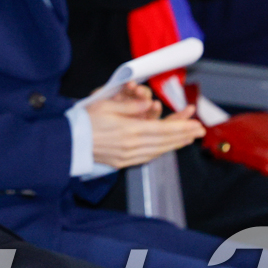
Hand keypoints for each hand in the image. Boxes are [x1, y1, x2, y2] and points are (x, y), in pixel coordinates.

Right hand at [88, 92, 203, 168]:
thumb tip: (149, 104)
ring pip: (158, 150)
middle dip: (184, 135)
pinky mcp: (122, 162)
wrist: (68, 142)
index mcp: (130, 130)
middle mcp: (133, 146)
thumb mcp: (106, 105)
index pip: (164, 129)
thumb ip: (130, 106)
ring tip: (187, 139)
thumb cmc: (84, 121)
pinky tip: (166, 147)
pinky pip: (147, 157)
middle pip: (165, 141)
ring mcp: (128, 156)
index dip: (182, 127)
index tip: (196, 124)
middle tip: (199, 131)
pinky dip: (160, 151)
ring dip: (175, 144)